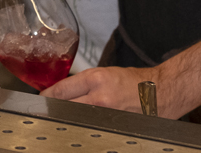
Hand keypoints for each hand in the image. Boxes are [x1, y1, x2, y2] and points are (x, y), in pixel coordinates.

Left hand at [42, 66, 166, 116]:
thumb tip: (65, 90)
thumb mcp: (106, 73)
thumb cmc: (135, 81)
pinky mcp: (113, 126)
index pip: (62, 89)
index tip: (41, 97)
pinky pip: (91, 127)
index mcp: (96, 79)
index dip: (47, 95)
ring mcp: (106, 115)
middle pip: (65, 106)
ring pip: (76, 118)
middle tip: (47, 109)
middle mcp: (99, 98)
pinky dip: (83, 126)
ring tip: (61, 118)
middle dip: (54, 108)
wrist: (159, 93)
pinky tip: (79, 125)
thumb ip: (85, 81)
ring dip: (67, 117)